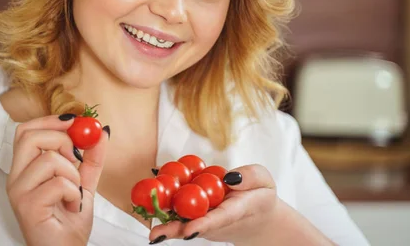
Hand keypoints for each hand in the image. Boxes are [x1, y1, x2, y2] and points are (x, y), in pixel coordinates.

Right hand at [6, 114, 109, 245]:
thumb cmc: (69, 220)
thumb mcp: (84, 182)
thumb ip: (92, 157)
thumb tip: (103, 132)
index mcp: (25, 168)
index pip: (25, 131)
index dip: (51, 122)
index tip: (75, 124)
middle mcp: (16, 177)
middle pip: (30, 136)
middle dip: (62, 140)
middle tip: (76, 158)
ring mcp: (19, 192)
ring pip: (49, 159)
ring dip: (73, 174)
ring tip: (74, 192)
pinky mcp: (27, 206)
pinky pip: (58, 183)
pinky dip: (73, 192)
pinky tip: (71, 205)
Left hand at [148, 164, 278, 243]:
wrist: (260, 219)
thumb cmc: (261, 196)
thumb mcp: (264, 180)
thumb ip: (249, 176)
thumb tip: (228, 177)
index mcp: (234, 212)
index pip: (218, 219)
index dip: (202, 224)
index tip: (188, 230)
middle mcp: (215, 221)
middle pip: (191, 226)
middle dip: (172, 230)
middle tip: (154, 234)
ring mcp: (204, 221)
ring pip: (182, 221)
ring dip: (164, 220)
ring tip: (145, 218)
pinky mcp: (196, 216)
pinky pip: (180, 212)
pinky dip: (165, 206)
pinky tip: (149, 198)